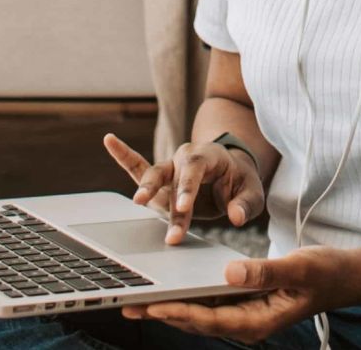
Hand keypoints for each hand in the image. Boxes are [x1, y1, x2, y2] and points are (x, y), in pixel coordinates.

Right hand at [103, 133, 264, 244]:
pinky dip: (123, 155)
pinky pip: (138, 165)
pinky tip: (109, 140)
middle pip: (174, 176)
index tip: (184, 206)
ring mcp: (170, 167)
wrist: (229, 172)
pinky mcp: (160, 179)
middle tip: (171, 220)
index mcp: (209, 155)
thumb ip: (245, 205)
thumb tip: (236, 217)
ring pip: (154, 175)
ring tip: (139, 202)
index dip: (188, 187)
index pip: (196, 169)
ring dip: (146, 189)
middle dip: (172, 199)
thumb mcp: (251, 192)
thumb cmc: (239, 181)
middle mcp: (186, 157)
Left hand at [121, 245, 357, 343]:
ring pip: (201, 313)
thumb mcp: (298, 267)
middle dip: (164, 312)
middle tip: (128, 303)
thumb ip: (265, 272)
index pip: (210, 319)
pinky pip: (212, 302)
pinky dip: (189, 296)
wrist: (345, 276)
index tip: (154, 305)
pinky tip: (171, 288)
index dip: (180, 312)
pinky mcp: (245, 303)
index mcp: (258, 321)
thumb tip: (230, 273)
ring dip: (171, 306)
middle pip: (197, 320)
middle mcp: (248, 323)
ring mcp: (246, 315)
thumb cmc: (325, 272)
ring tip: (138, 299)